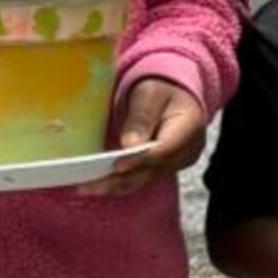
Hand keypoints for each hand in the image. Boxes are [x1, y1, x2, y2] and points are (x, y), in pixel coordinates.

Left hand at [80, 79, 205, 195]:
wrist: (174, 95)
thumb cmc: (160, 89)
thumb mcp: (149, 95)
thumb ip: (141, 118)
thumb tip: (129, 145)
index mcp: (190, 128)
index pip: (165, 150)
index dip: (140, 160)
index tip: (116, 166)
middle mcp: (188, 151)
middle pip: (153, 171)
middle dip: (120, 179)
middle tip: (90, 184)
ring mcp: (177, 163)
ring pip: (146, 179)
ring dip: (116, 185)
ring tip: (88, 187)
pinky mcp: (164, 169)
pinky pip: (141, 178)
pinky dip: (120, 182)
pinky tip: (97, 185)